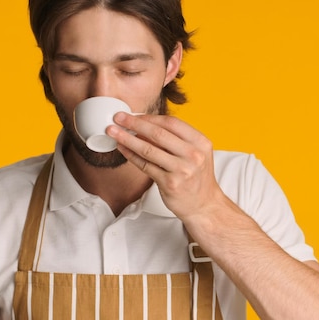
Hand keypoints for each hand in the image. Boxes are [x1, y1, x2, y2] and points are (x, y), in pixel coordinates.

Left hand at [106, 112, 226, 219]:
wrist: (204, 205)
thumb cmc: (197, 176)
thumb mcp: (195, 153)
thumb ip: (176, 139)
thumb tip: (144, 125)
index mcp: (201, 142)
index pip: (172, 123)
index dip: (150, 117)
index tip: (134, 115)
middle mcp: (193, 155)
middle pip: (158, 133)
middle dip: (134, 123)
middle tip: (118, 118)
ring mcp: (182, 170)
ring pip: (148, 149)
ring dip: (127, 139)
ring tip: (113, 132)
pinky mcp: (170, 184)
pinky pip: (145, 166)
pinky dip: (131, 156)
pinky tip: (122, 149)